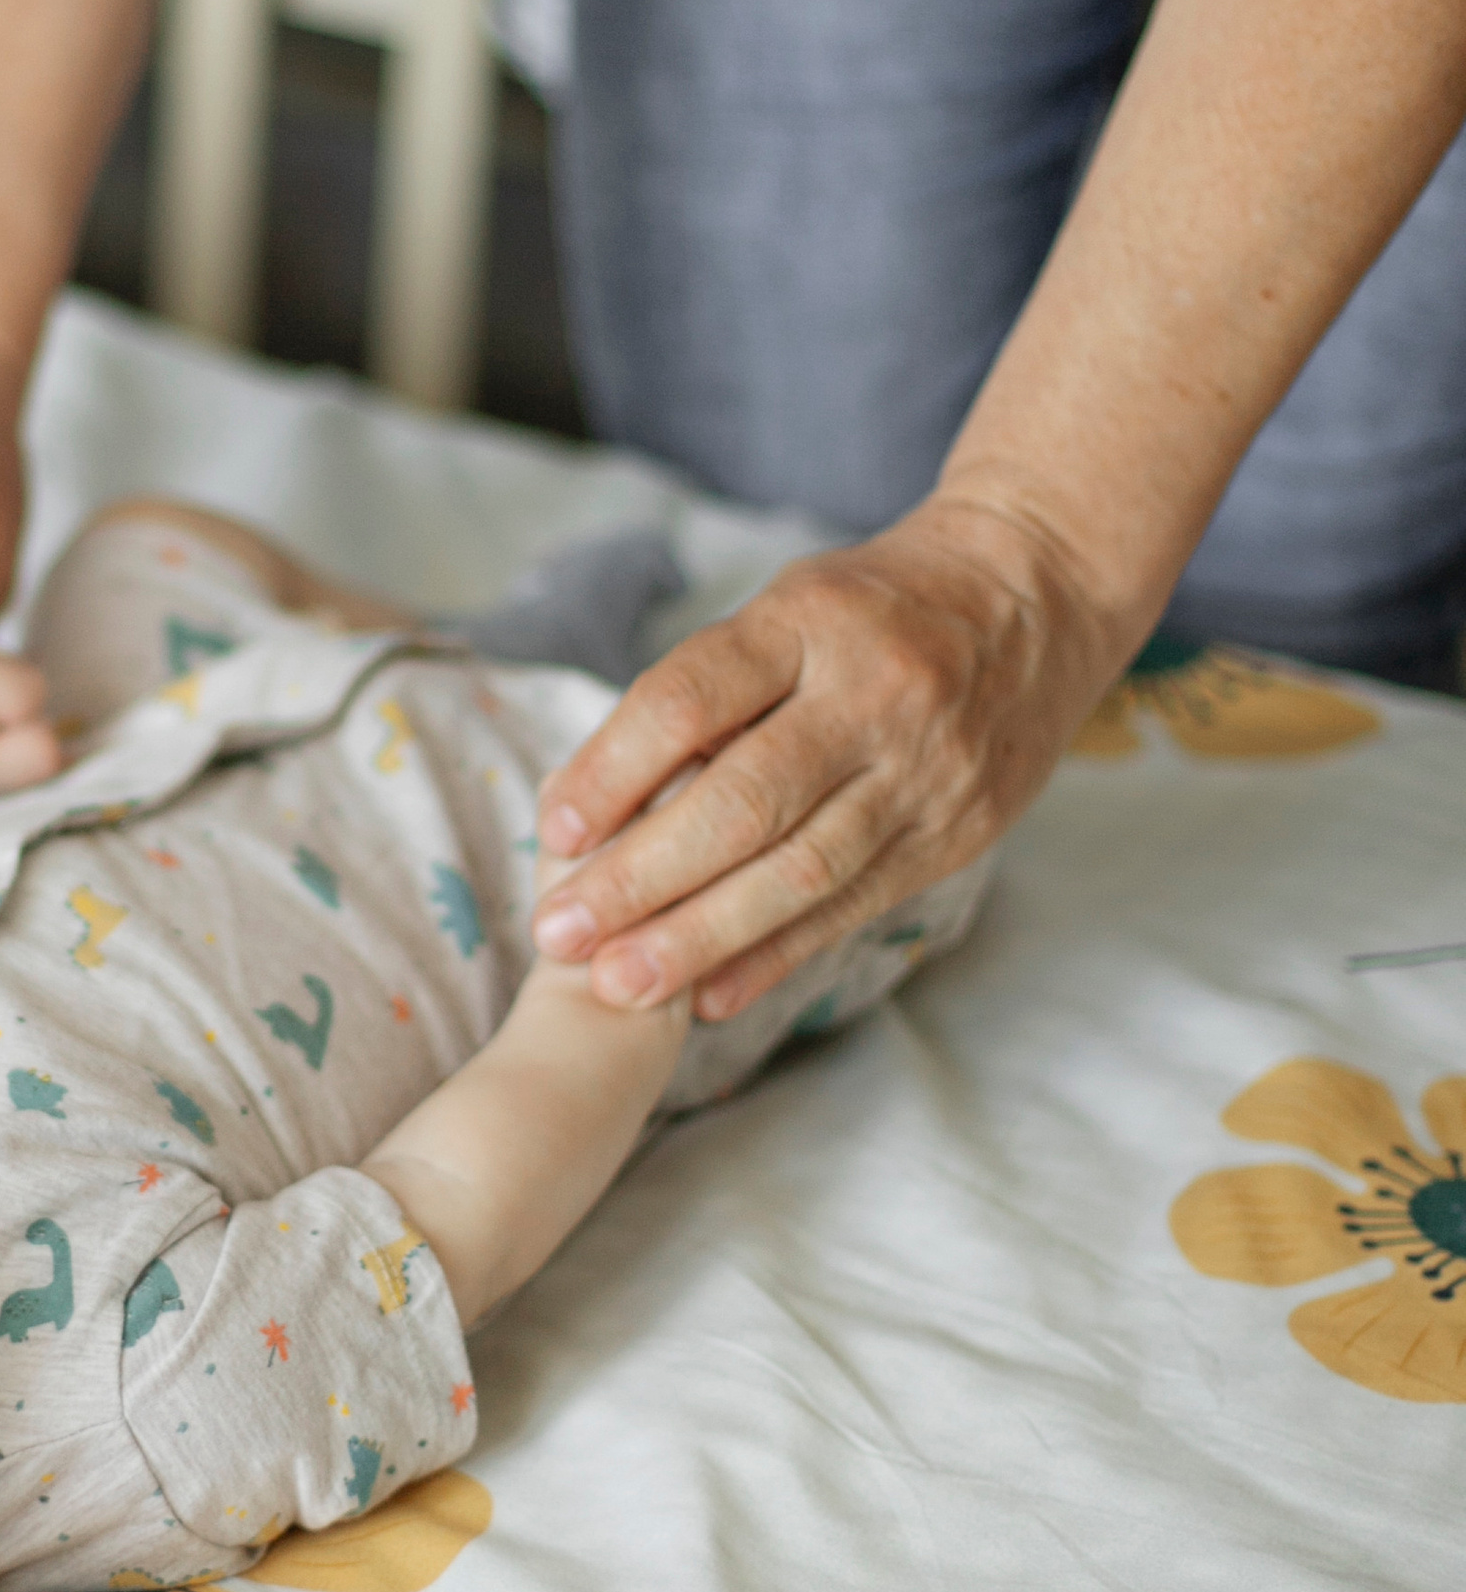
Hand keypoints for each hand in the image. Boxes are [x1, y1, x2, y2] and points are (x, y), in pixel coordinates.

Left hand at [527, 494, 1126, 1020]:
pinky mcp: (956, 833)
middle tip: (560, 931)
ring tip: (618, 982)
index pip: (692, 698)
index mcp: (810, 623)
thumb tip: (593, 795)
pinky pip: (853, 906)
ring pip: (799, 870)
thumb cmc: (873, 607)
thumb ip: (710, 692)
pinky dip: (775, 956)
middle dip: (642, 876)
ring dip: (699, 935)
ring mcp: (924, 771)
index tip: (555, 829)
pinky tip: (709, 996)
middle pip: (743, 801)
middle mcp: (874, 697)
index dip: (616, 768)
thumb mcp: (791, 608)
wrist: (1036, 595)